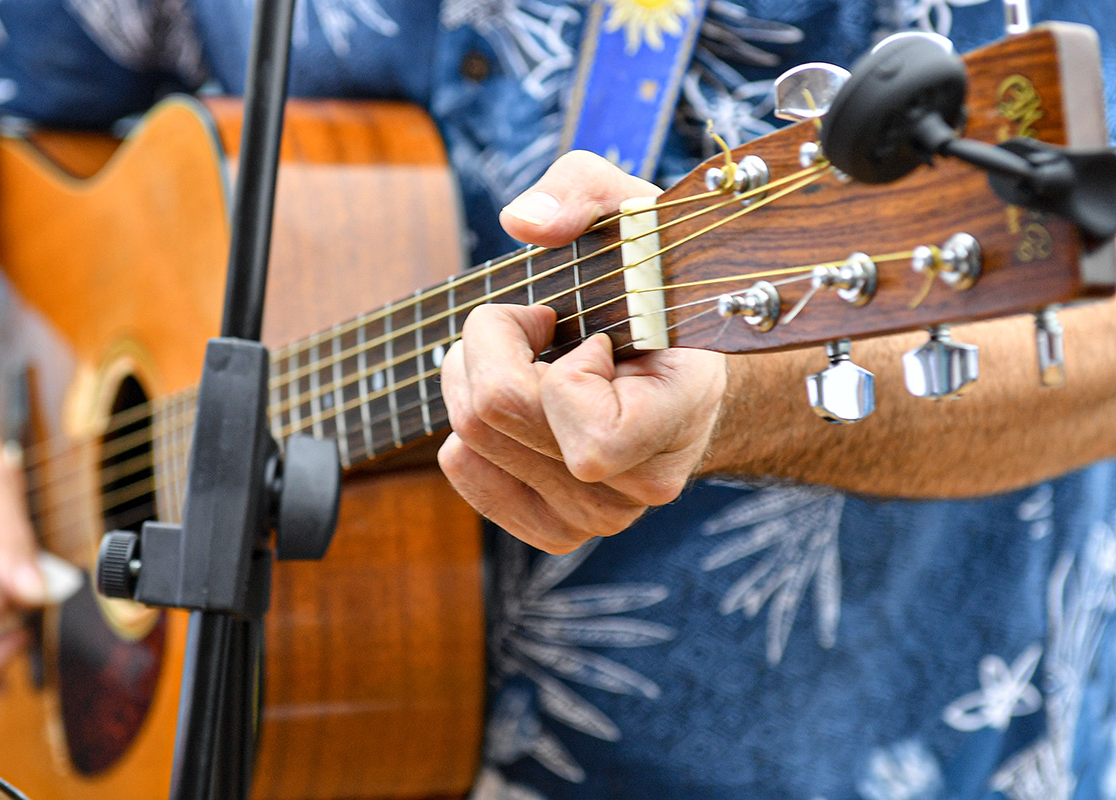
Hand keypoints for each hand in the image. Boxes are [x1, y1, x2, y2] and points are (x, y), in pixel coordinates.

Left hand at [438, 151, 727, 553]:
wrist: (679, 367)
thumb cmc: (654, 290)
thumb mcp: (633, 215)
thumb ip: (584, 190)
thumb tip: (522, 222)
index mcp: (682, 411)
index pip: (589, 434)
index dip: (562, 366)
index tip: (588, 332)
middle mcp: (644, 481)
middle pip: (496, 415)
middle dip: (492, 342)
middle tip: (534, 319)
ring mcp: (600, 515)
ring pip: (470, 440)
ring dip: (476, 374)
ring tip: (528, 353)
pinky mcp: (557, 528)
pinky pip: (463, 469)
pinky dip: (470, 423)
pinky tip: (518, 400)